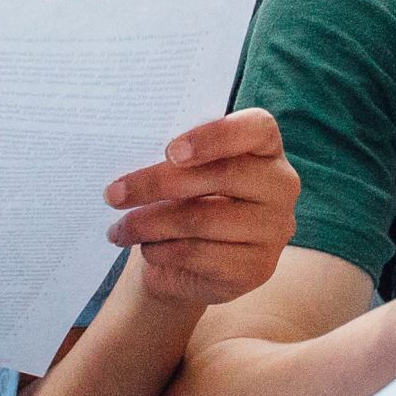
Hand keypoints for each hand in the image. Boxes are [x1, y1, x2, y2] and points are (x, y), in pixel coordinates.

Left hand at [105, 108, 300, 310]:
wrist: (190, 263)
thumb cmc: (185, 201)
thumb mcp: (182, 173)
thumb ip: (174, 160)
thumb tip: (134, 157)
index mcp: (266, 149)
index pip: (257, 128)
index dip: (216, 136)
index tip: (171, 150)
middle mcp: (281, 185)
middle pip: (224, 175)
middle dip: (159, 183)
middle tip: (114, 194)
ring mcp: (274, 229)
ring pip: (205, 219)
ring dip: (150, 223)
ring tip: (119, 229)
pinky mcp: (257, 267)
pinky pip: (202, 254)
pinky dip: (164, 251)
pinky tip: (147, 249)